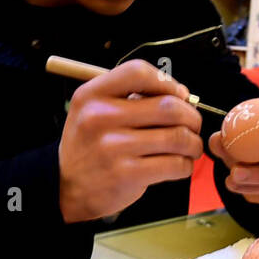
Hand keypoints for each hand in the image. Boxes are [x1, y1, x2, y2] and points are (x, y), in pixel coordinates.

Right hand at [58, 60, 203, 222]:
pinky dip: (185, 165)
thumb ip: (129, 97)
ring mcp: (114, 147)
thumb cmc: (89, 146)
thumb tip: (181, 95)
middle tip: (193, 125)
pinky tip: (180, 165)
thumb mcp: (93, 110)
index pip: (139, 72)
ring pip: (177, 137)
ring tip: (190, 147)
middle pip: (168, 106)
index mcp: (93, 95)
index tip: (178, 95)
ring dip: (193, 143)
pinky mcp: (127, 174)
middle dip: (191, 116)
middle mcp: (101, 117)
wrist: (65, 186)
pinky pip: (174, 165)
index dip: (168, 82)